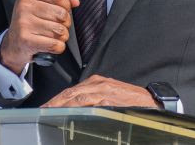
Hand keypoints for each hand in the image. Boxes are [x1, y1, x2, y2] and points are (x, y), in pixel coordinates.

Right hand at [0, 0, 79, 74]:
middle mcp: (23, 6)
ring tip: (51, 36)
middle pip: (61, 14)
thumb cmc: (31, 22)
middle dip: (64, 23)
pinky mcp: (26, 40)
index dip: (66, 5)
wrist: (13, 44)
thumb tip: (75, 0)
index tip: (61, 10)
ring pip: (60, 30)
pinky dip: (58, 47)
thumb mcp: (43, 3)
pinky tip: (49, 44)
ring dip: (61, 36)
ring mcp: (23, 23)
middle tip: (55, 26)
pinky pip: (55, 44)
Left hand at [41, 75, 159, 107]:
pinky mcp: (110, 98)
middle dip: (54, 102)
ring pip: (77, 96)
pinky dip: (77, 107)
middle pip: (70, 92)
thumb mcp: (109, 99)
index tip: (45, 107)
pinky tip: (68, 112)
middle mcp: (98, 83)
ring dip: (61, 105)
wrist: (153, 102)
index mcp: (97, 83)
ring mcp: (104, 90)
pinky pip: (89, 103)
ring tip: (49, 113)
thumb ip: (93, 101)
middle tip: (41, 111)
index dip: (56, 99)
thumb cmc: (132, 102)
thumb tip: (75, 110)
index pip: (71, 90)